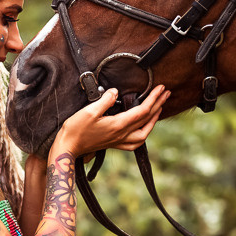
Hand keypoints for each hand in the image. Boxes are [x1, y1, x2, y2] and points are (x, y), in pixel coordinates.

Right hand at [53, 85, 169, 157]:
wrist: (68, 148)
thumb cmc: (76, 130)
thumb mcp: (88, 111)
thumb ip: (105, 100)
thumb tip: (115, 92)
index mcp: (118, 125)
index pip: (142, 111)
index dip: (154, 99)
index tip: (160, 88)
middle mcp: (122, 135)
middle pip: (147, 120)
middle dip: (158, 105)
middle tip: (166, 93)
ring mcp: (119, 141)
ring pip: (144, 133)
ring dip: (154, 120)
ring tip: (159, 109)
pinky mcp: (114, 144)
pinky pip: (136, 141)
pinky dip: (144, 133)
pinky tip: (144, 128)